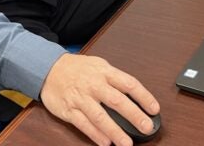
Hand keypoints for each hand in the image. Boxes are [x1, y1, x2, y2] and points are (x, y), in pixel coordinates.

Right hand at [40, 53, 158, 145]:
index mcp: (105, 72)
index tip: (154, 109)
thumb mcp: (99, 66)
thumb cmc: (78, 69)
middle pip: (117, 101)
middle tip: (147, 128)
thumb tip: (135, 95)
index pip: (129, 83)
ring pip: (100, 116)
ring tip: (127, 143)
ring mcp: (81, 98)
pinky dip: (95, 134)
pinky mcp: (69, 110)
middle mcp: (94, 85)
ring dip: (115, 131)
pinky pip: (83, 124)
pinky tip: (105, 143)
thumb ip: (115, 79)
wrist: (49, 69)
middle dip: (134, 116)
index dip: (144, 96)